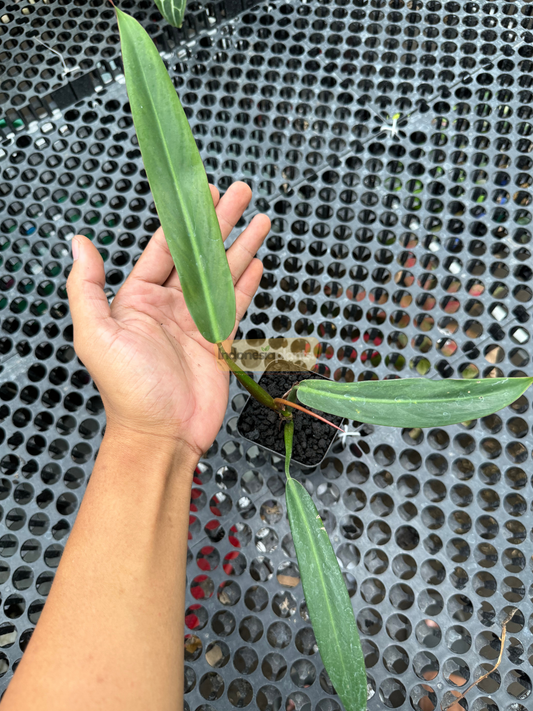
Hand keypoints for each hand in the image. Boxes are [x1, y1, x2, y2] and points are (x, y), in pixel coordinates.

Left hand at [66, 182, 269, 458]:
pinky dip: (248, 282)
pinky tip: (258, 261)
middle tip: (240, 193)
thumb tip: (78, 242)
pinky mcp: (218, 340)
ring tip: (261, 220)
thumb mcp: (96, 335)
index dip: (184, 219)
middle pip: (199, 254)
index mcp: (138, 299)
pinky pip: (236, 304)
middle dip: (221, 222)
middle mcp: (168, 305)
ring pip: (223, 274)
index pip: (165, 248)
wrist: (162, 434)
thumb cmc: (127, 390)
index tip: (201, 193)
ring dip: (242, 245)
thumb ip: (86, 287)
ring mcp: (196, 322)